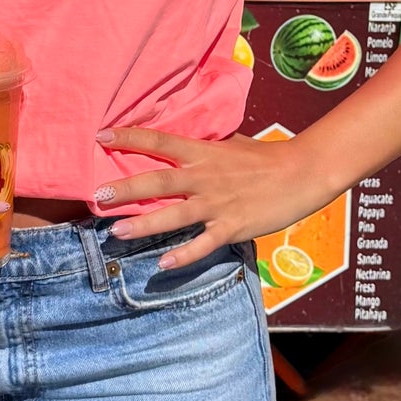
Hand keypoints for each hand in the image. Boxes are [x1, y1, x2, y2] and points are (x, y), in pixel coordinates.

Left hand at [92, 127, 331, 269]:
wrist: (302, 172)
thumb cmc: (266, 157)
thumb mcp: (230, 145)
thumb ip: (203, 148)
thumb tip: (180, 145)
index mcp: (203, 152)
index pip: (159, 140)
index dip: (129, 137)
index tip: (101, 135)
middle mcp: (205, 177)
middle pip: (159, 180)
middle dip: (127, 188)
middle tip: (98, 194)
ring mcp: (217, 203)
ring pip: (175, 214)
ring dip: (144, 225)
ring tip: (116, 233)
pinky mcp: (232, 226)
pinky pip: (204, 244)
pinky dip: (184, 255)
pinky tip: (163, 265)